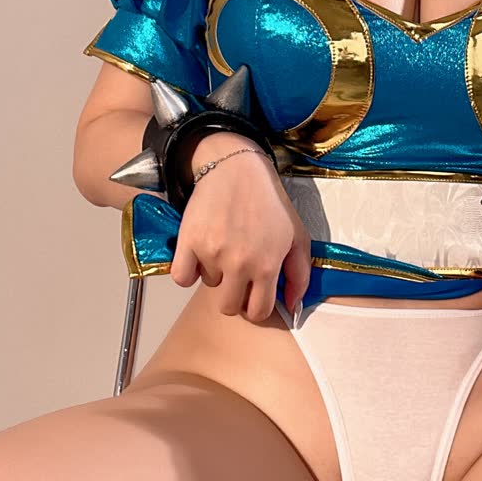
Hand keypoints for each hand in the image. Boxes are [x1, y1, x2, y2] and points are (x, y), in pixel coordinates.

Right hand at [169, 142, 312, 323]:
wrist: (237, 168)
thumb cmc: (270, 201)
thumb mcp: (297, 235)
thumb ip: (300, 274)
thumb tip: (293, 306)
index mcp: (268, 265)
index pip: (258, 312)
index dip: (256, 305)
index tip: (253, 293)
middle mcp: (240, 264)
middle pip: (229, 306)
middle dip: (234, 294)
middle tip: (236, 273)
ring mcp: (212, 254)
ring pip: (208, 285)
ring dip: (214, 272)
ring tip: (223, 246)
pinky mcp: (189, 241)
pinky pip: (181, 277)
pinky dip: (187, 270)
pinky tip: (198, 255)